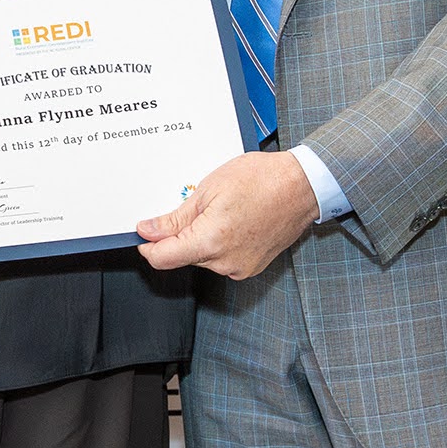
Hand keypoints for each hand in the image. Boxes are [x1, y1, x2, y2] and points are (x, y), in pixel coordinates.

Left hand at [135, 150, 318, 279]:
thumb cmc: (261, 180)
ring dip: (200, 239)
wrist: (301, 185)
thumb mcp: (208, 190)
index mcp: (211, 241)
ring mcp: (241, 267)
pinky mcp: (251, 267)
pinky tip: (230, 221)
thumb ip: (175, 218)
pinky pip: (221, 260)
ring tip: (218, 210)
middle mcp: (225, 262)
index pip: (163, 259)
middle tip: (192, 207)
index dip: (148, 246)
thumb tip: (148, 231)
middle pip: (182, 257)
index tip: (145, 233)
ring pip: (202, 258)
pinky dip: (218, 244)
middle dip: (178, 236)